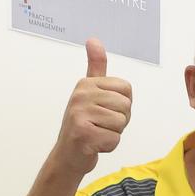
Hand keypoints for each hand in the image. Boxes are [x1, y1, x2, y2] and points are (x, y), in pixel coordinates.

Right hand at [53, 37, 132, 177]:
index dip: (123, 105)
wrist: (68, 156)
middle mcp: (81, 95)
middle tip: (101, 125)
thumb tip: (93, 40)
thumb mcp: (89, 93)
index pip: (126, 89)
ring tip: (97, 134)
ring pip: (121, 123)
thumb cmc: (83, 125)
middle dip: (120, 121)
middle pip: (125, 106)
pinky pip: (114, 139)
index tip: (106, 111)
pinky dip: (108, 146)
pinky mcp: (83, 134)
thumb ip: (96, 67)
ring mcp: (80, 114)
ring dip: (113, 134)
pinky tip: (94, 144)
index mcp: (86, 83)